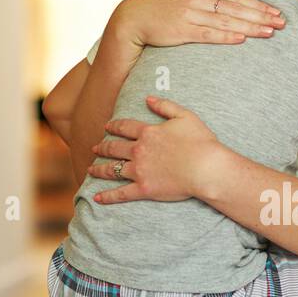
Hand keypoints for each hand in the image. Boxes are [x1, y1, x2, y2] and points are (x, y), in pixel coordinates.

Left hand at [87, 96, 221, 202]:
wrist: (206, 168)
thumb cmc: (200, 142)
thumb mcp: (185, 116)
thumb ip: (165, 106)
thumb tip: (148, 99)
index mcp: (148, 132)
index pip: (125, 127)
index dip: (114, 126)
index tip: (107, 127)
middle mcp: (139, 150)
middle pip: (115, 148)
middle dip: (103, 147)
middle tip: (95, 148)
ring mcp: (139, 170)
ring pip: (113, 169)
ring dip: (100, 169)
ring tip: (91, 170)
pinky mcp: (144, 188)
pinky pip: (121, 193)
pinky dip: (108, 196)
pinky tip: (97, 198)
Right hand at [115, 0, 285, 48]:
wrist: (134, 18)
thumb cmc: (160, 4)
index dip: (258, 5)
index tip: (276, 12)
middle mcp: (199, 2)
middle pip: (236, 10)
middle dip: (261, 17)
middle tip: (281, 24)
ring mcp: (191, 16)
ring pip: (227, 22)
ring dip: (250, 27)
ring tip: (269, 32)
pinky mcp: (183, 31)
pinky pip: (208, 34)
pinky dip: (225, 36)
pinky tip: (241, 39)